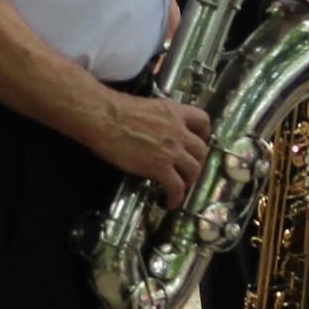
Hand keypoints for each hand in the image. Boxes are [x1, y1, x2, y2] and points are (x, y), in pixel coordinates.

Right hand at [94, 92, 211, 207]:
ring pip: (194, 169)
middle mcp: (179, 130)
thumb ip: (158, 118)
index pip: (202, 120)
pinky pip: (177, 186)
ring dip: (189, 180)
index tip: (198, 140)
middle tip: (188, 168)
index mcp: (174, 111)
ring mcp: (172, 150)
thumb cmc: (116, 109)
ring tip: (181, 186)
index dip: (203, 134)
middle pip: (201, 150)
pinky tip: (170, 202)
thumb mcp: (147, 106)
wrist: (105, 119)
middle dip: (198, 161)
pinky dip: (176, 197)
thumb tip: (153, 129)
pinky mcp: (161, 168)